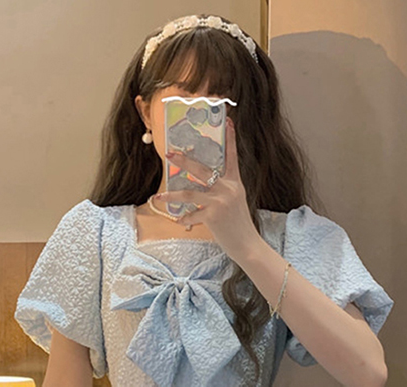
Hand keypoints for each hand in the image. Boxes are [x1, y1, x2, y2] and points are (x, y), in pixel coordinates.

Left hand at [156, 116, 259, 259]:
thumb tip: (201, 184)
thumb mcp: (235, 201)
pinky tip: (178, 221)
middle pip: (202, 169)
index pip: (232, 156)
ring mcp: (220, 201)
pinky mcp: (214, 216)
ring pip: (190, 193)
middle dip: (184, 161)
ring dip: (171, 195)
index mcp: (235, 183)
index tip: (228, 121)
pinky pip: (192, 215)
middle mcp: (228, 188)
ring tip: (158, 196)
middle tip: (170, 153)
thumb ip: (222, 190)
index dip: (230, 139)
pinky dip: (184, 219)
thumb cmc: (239, 224)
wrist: (247, 244)